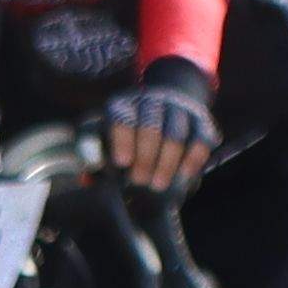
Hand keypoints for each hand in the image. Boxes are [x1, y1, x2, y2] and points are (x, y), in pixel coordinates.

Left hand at [98, 64, 216, 190]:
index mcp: (124, 104)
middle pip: (151, 126)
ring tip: (158, 185)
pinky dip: (193, 158)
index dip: (123, 139)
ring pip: (176, 134)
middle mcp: (152, 102)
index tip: (122, 162)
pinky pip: (201, 138)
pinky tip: (185, 175)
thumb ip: (92, 149)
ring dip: (167, 162)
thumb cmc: (125, 129)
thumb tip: (85, 172)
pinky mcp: (200, 121)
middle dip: (145, 156)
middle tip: (139, 181)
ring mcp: (178, 109)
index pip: (123, 117)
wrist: (165, 102)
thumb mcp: (102, 131)